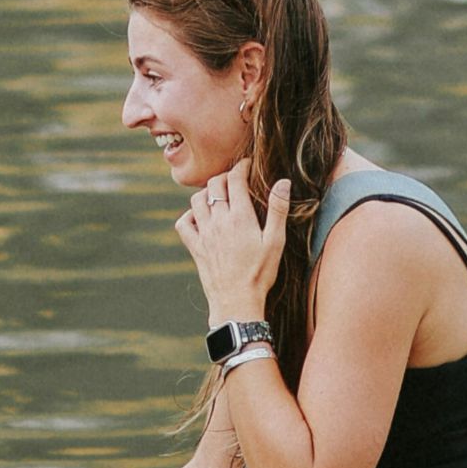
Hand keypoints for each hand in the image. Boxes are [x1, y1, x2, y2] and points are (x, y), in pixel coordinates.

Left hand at [174, 162, 290, 324]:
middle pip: (213, 185)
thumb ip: (278, 210)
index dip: (241, 167)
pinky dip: (189, 215)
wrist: (236, 302)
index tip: (247, 165)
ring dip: (206, 193)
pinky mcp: (194, 247)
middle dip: (224, 177)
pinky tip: (201, 219)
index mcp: (240, 217)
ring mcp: (204, 234)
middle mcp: (218, 221)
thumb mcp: (275, 242)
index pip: (235, 179)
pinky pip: (183, 223)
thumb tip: (283, 182)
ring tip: (219, 197)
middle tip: (235, 180)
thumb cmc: (260, 274)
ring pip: (196, 200)